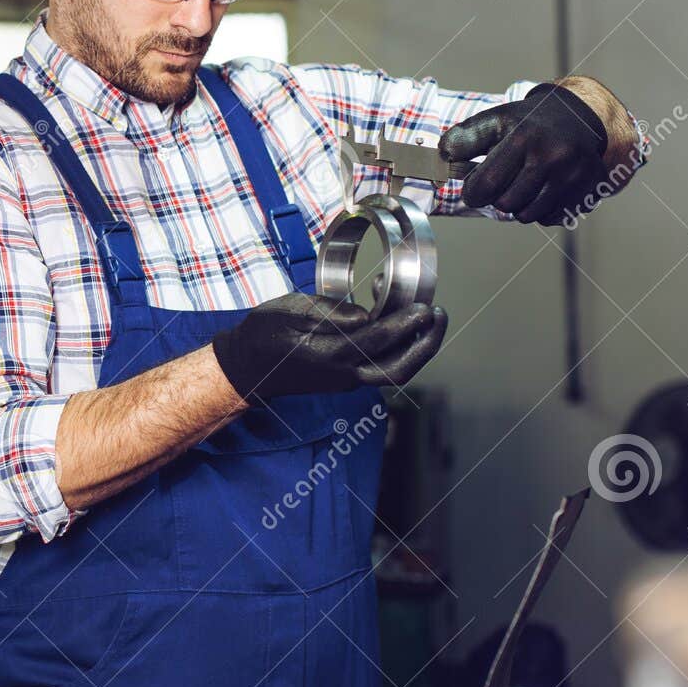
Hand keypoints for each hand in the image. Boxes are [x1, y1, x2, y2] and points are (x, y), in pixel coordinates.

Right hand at [210, 293, 448, 401]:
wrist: (248, 366)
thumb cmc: (264, 334)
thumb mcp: (288, 311)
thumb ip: (327, 313)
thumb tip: (364, 315)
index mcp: (328, 356)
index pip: (377, 341)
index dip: (405, 324)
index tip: (425, 307)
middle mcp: (344, 374)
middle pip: (398, 370)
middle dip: (426, 345)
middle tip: (440, 316)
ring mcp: (347, 379)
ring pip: (394, 371)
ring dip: (417, 347)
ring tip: (429, 317)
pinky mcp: (348, 376)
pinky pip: (382, 365)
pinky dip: (398, 345)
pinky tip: (397, 319)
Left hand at [438, 83, 606, 224]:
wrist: (579, 116)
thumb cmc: (530, 121)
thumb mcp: (496, 119)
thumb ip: (465, 137)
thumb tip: (442, 154)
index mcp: (523, 138)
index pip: (486, 185)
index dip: (472, 192)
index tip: (473, 188)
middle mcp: (551, 157)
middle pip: (506, 204)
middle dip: (497, 197)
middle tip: (504, 180)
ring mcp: (572, 175)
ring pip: (527, 216)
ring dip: (518, 205)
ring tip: (524, 182)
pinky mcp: (585, 189)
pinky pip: (550, 218)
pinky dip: (541, 209)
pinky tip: (545, 187)